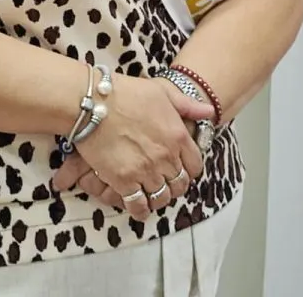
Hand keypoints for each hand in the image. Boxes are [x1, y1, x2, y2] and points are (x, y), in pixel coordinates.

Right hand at [51, 74, 203, 221]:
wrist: (92, 101)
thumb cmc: (126, 92)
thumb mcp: (161, 92)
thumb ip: (187, 105)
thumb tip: (209, 111)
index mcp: (178, 135)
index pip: (195, 165)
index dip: (189, 169)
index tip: (181, 169)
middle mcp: (166, 156)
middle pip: (179, 184)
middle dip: (175, 185)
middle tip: (166, 183)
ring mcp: (146, 171)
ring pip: (161, 197)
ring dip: (159, 197)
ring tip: (152, 194)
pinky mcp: (124, 181)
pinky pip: (138, 205)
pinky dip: (140, 210)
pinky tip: (138, 208)